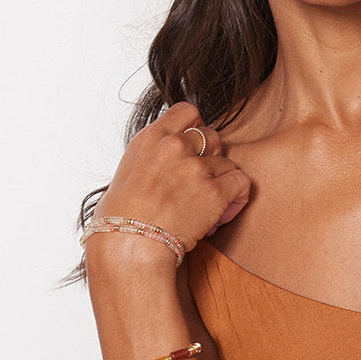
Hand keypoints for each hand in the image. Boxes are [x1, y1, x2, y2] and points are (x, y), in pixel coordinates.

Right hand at [89, 101, 251, 257]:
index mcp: (150, 139)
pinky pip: (241, 183)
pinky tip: (222, 216)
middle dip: (211, 160)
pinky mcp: (213, 191)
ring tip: (207, 210)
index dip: (196, 130)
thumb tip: (164, 168)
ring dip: (222, 185)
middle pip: (212, 137)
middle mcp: (173, 146)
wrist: (128, 247)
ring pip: (227, 165)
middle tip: (201, 186)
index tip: (194, 152)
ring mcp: (194, 167)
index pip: (187, 112)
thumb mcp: (127, 174)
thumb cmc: (120, 222)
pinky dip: (236, 200)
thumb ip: (152, 160)